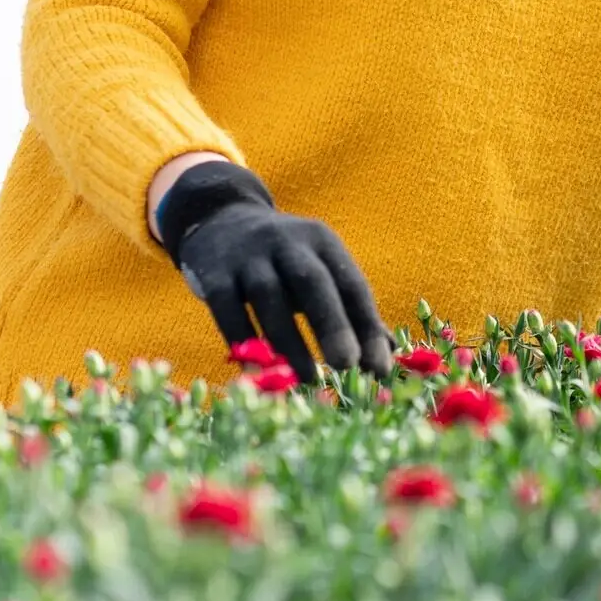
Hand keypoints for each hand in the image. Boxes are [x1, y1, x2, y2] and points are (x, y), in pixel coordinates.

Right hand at [155, 162, 392, 382]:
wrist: (220, 221)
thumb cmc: (284, 262)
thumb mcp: (320, 271)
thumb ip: (351, 311)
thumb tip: (387, 355)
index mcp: (322, 242)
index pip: (351, 284)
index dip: (368, 326)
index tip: (380, 368)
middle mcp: (287, 242)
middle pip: (312, 282)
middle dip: (332, 324)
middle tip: (348, 365)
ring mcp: (248, 256)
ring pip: (269, 297)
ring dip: (289, 341)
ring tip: (308, 379)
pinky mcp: (213, 274)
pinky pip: (227, 309)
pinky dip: (242, 340)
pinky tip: (257, 370)